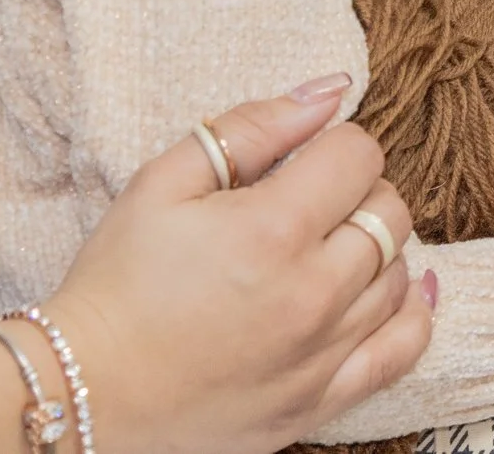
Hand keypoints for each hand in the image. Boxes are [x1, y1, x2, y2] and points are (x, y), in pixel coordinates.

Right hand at [40, 82, 434, 453]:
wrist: (83, 393)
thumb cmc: (116, 283)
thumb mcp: (163, 182)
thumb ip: (252, 128)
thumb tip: (329, 92)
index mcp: (273, 229)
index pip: (359, 155)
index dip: (333, 146)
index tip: (304, 161)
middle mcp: (311, 291)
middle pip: (390, 211)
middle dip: (357, 193)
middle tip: (310, 204)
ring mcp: (321, 352)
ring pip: (399, 273)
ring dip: (374, 250)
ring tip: (323, 251)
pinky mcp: (320, 401)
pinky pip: (404, 349)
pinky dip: (411, 314)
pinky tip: (393, 292)